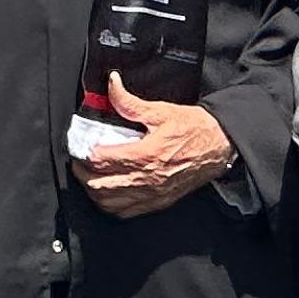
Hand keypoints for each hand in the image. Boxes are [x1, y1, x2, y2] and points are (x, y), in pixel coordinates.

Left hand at [74, 93, 232, 217]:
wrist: (219, 146)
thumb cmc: (192, 128)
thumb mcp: (160, 111)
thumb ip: (129, 102)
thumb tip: (112, 84)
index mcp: (145, 154)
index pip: (102, 160)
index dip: (84, 153)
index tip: (79, 145)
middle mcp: (147, 178)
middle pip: (100, 184)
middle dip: (83, 172)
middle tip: (79, 160)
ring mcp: (152, 193)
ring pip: (109, 202)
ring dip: (93, 190)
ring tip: (89, 176)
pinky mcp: (158, 202)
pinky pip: (125, 212)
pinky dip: (110, 205)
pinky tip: (106, 193)